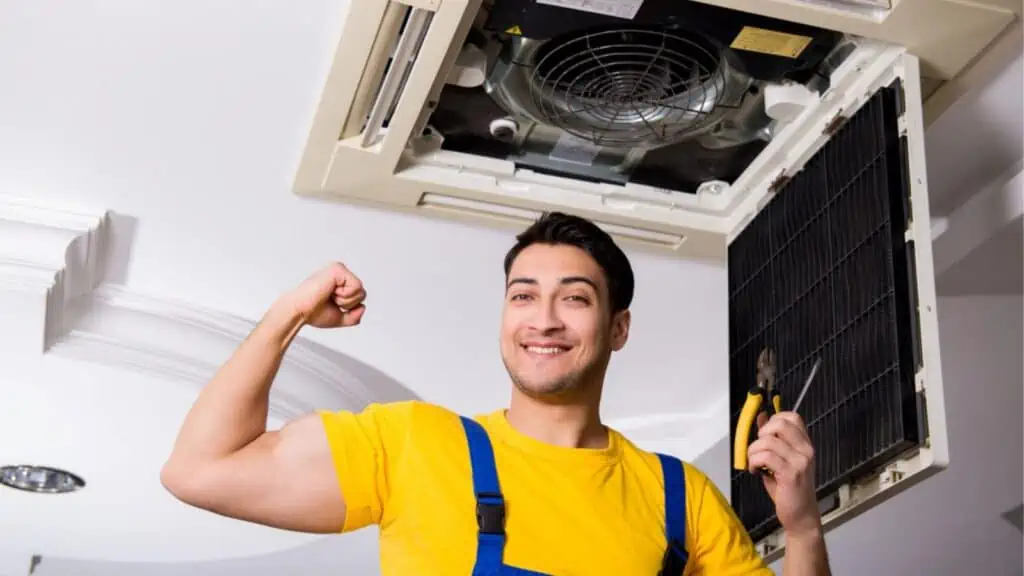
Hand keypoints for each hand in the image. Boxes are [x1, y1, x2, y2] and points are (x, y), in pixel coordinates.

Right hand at [280, 262, 365, 327]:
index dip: (348, 307)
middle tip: (330, 301)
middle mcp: (340, 274)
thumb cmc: (312, 312)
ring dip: (345, 300)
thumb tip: (363, 307)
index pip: (359, 296)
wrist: (299, 310)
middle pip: (362, 293)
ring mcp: (339, 270)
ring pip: (360, 290)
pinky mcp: (338, 269)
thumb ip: (354, 316)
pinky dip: (345, 295)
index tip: (331, 304)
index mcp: (339, 283)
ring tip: (329, 296)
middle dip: (348, 304)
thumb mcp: (339, 318)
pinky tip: (330, 292)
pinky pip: (356, 286)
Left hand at [748, 411, 821, 536]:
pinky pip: (765, 457)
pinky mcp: (791, 474)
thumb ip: (771, 438)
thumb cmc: (788, 488)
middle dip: (761, 434)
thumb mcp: (779, 459)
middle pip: (779, 424)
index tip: (764, 434)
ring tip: (754, 463)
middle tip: (758, 449)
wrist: (801, 515)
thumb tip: (760, 416)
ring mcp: (800, 461)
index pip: (792, 417)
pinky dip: (754, 462)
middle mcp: (806, 450)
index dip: (773, 419)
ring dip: (753, 451)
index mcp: (805, 444)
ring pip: (767, 441)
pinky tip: (755, 471)